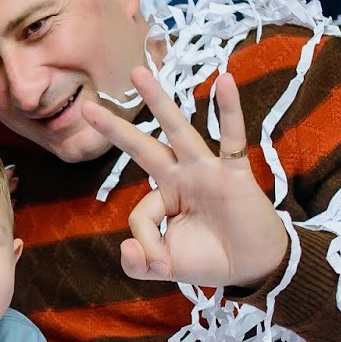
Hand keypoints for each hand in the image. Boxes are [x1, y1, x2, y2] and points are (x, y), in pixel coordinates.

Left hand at [81, 68, 289, 289]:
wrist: (254, 267)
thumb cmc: (211, 259)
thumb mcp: (166, 266)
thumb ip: (140, 263)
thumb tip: (126, 247)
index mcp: (163, 197)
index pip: (140, 211)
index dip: (146, 239)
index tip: (159, 262)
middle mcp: (180, 176)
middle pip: (142, 148)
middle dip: (115, 129)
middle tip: (86, 106)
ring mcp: (206, 170)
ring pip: (177, 131)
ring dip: (158, 102)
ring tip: (138, 73)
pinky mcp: (234, 172)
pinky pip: (232, 138)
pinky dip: (230, 111)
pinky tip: (225, 81)